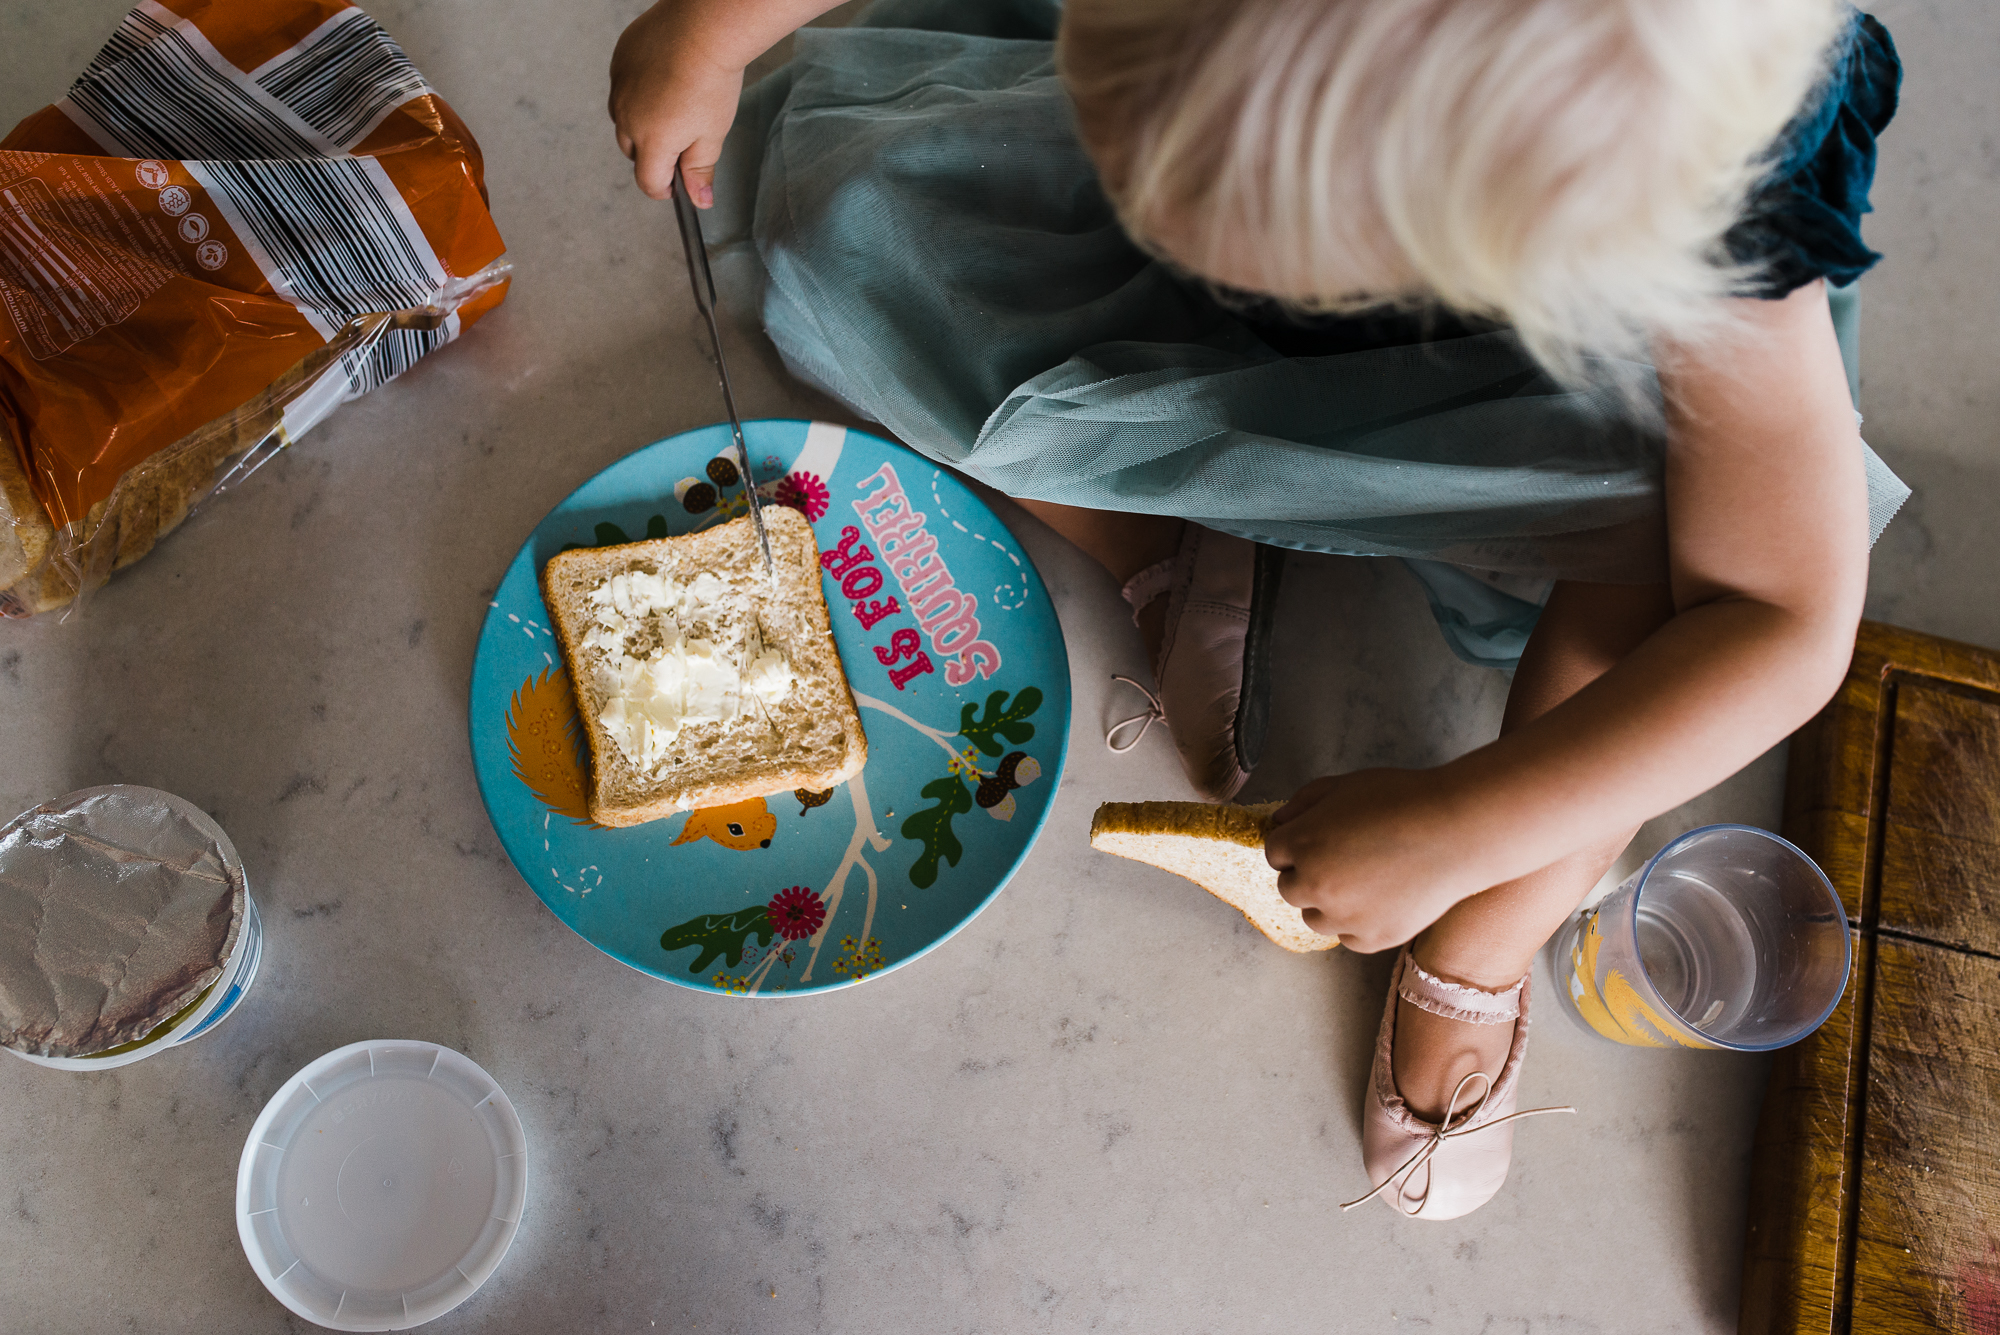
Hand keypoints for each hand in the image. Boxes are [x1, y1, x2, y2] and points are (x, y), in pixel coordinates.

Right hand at [609, 1, 744, 202]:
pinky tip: (662, 82)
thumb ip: (700, 170)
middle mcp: (627, 117)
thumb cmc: (712, 80)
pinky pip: (622, 89)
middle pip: (633, 153)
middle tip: (682, 140)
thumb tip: (699, 201)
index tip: (677, 185)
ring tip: (672, 108)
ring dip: (641, 124)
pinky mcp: (619, 63)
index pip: (649, 182)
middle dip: (653, 155)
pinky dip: (637, 93)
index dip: (665, 189)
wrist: (703, 29)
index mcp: (652, 142)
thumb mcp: (712, 135)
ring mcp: (619, 88)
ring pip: (623, 120)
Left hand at [1263, 769, 1477, 953]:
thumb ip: (1304, 801)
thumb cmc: (1403, 800)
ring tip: (1362, 879)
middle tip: (1343, 858)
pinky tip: (1379, 899)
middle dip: (1308, 873)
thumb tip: (1281, 822)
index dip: (1297, 843)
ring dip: (1327, 902)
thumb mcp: (1346, 785)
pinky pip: (1347, 937)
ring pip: (1315, 918)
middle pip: (1289, 889)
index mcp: (1303, 843)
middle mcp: (1315, 884)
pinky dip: (1356, 923)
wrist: (1457, 831)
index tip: (1321, 838)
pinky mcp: (1372, 938)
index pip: (1275, 852)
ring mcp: (1343, 916)